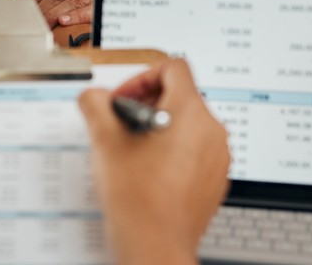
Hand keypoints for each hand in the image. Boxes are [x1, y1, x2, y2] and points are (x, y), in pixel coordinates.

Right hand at [78, 59, 229, 264]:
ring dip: (159, 129)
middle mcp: (212, 131)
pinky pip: (195, 152)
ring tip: (132, 151)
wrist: (154, 244)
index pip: (174, 67)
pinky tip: (147, 173)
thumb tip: (93, 97)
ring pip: (188, 125)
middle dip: (146, 105)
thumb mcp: (104, 140)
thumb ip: (95, 105)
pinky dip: (172, 152)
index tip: (124, 98)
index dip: (142, 76)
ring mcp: (218, 157)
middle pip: (181, 96)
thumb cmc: (136, 197)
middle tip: (121, 124)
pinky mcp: (215, 180)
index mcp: (189, 112)